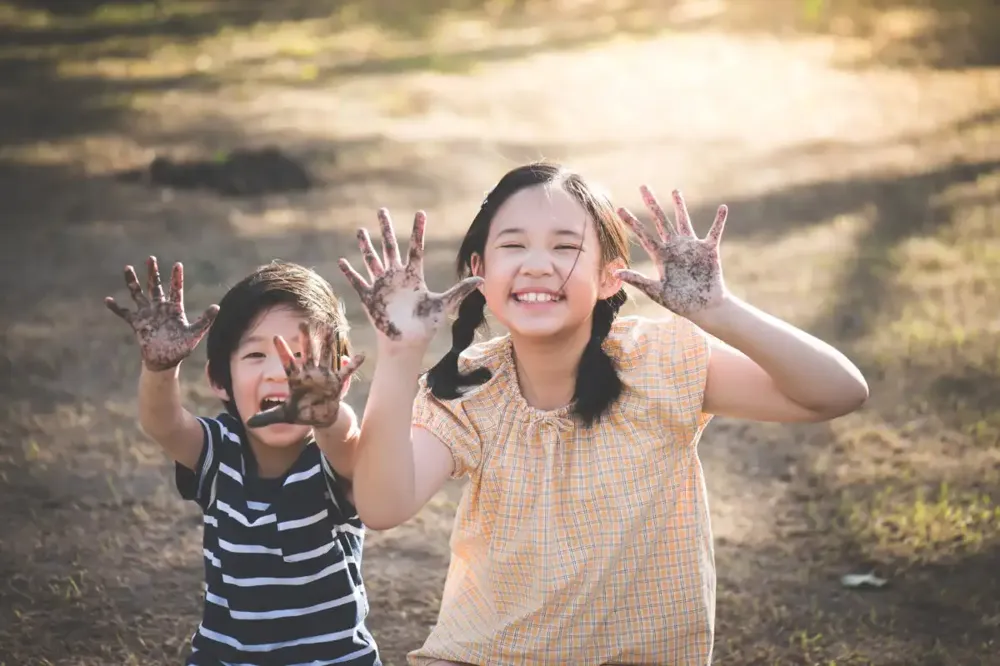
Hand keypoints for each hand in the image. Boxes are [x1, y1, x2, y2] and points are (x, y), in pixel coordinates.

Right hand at [105, 256, 218, 370]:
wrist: (165, 361)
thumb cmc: (181, 348)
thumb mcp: (194, 334)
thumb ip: (205, 320)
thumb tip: (216, 307)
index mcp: (174, 308)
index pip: (176, 289)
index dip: (176, 277)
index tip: (177, 264)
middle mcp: (160, 307)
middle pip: (155, 286)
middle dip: (153, 273)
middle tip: (151, 258)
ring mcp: (147, 314)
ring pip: (138, 294)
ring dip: (132, 282)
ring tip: (127, 268)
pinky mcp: (137, 323)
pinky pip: (124, 313)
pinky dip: (116, 307)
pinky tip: (107, 300)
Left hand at [246, 322, 364, 428]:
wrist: (319, 417)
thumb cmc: (301, 413)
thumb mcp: (283, 415)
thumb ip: (267, 417)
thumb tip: (248, 423)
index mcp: (296, 379)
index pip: (288, 362)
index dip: (283, 350)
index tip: (275, 337)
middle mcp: (310, 373)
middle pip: (308, 352)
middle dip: (306, 338)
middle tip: (303, 323)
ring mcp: (324, 376)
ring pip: (326, 356)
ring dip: (328, 343)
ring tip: (330, 328)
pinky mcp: (336, 383)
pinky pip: (346, 373)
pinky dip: (352, 365)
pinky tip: (360, 355)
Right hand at [338, 208, 482, 344]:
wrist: (408, 344)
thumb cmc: (425, 326)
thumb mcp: (444, 305)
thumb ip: (460, 290)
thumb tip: (481, 279)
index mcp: (414, 276)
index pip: (416, 248)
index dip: (418, 230)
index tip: (421, 213)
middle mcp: (396, 276)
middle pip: (390, 247)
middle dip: (386, 229)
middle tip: (382, 210)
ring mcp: (382, 286)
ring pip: (372, 260)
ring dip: (365, 246)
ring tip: (361, 230)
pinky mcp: (370, 298)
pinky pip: (358, 282)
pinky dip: (349, 272)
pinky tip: (341, 261)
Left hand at [616, 186, 727, 316]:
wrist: (704, 308)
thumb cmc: (680, 302)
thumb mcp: (656, 291)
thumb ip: (638, 280)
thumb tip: (615, 273)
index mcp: (661, 256)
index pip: (643, 235)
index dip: (631, 222)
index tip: (618, 208)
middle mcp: (674, 247)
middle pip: (660, 221)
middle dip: (652, 204)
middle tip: (643, 187)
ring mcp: (691, 247)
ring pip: (683, 221)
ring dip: (680, 206)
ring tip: (675, 191)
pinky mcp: (709, 250)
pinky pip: (714, 231)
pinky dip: (719, 221)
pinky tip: (723, 208)